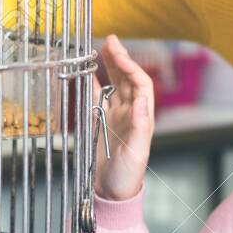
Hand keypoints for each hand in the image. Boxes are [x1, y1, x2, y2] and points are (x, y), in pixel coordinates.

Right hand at [93, 35, 154, 201]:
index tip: (118, 55)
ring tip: (102, 47)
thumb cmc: (128, 176)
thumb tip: (141, 100)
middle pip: (127, 78)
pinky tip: (89, 71)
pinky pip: (99, 97)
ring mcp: (117, 116)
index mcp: (142, 116)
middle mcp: (131, 113)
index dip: (130, 67)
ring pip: (114, 83)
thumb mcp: (137, 152)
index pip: (139, 83)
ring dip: (110, 66)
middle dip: (120, 58)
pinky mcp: (103, 122)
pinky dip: (95, 82)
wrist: (113, 192)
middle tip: (110, 40)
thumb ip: (139, 126)